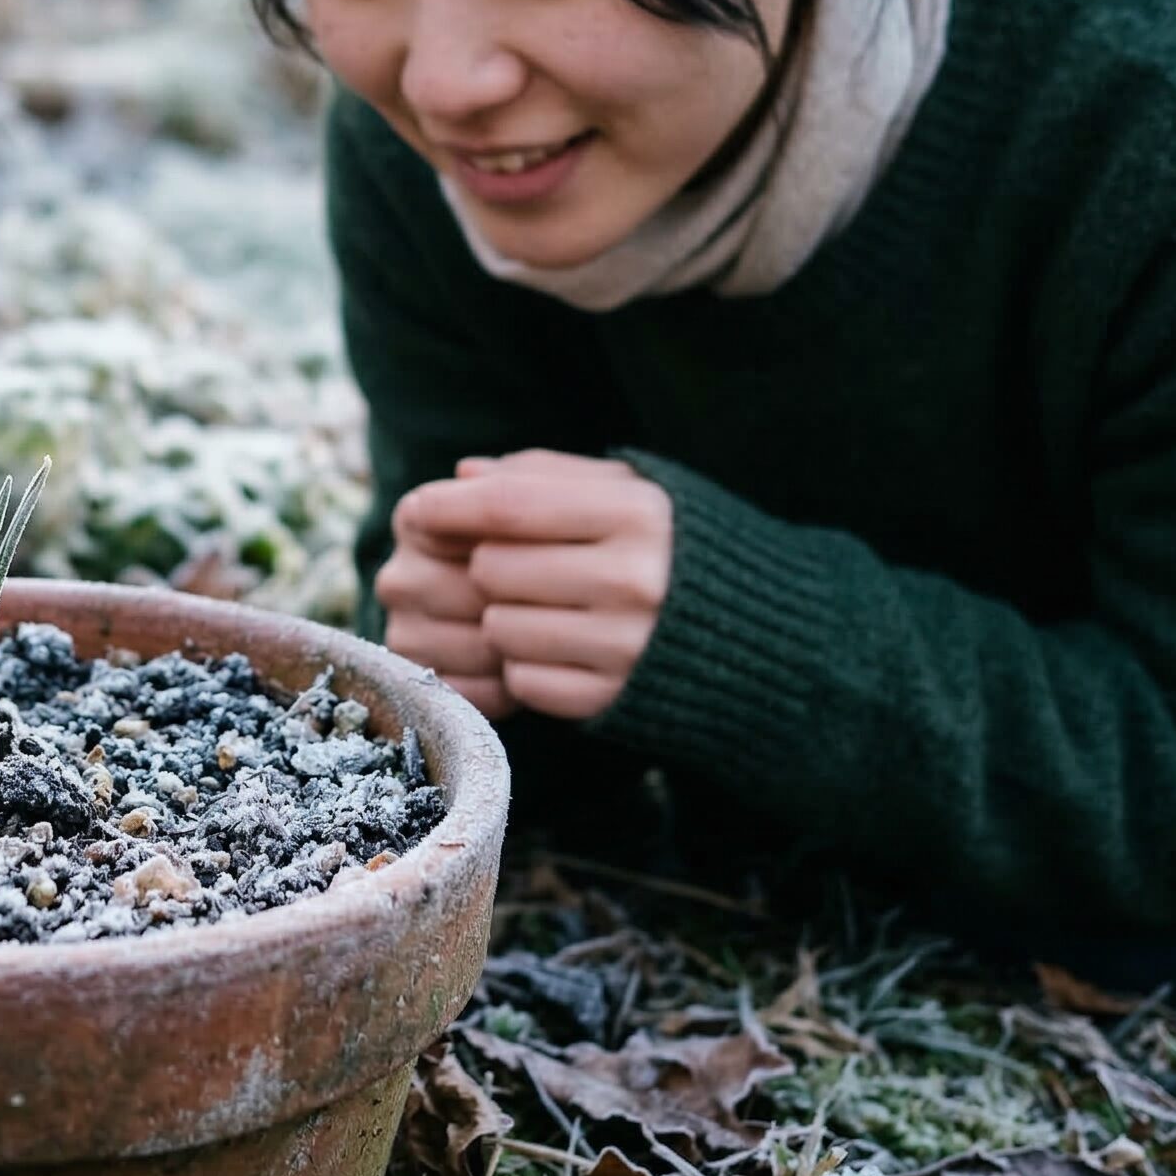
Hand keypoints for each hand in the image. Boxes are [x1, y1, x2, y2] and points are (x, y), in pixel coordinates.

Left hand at [393, 450, 671, 721]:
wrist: (759, 639)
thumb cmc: (671, 550)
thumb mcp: (626, 492)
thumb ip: (544, 476)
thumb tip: (463, 476)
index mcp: (637, 516)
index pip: (509, 505)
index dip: (449, 505)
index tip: (415, 508)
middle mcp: (636, 581)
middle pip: (492, 568)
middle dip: (484, 565)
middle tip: (515, 567)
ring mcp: (626, 647)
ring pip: (499, 628)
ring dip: (502, 618)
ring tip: (544, 609)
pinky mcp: (615, 700)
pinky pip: (523, 680)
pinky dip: (524, 666)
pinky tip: (559, 649)